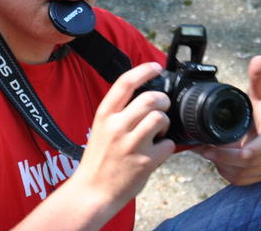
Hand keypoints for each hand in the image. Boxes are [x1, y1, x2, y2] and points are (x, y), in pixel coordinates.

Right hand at [71, 62, 175, 210]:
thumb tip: (144, 97)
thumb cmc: (98, 160)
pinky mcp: (145, 162)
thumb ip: (119, 112)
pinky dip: (167, 146)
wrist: (92, 192)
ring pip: (161, 118)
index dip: (144, 70)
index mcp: (105, 115)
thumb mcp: (101, 128)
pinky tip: (158, 150)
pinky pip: (168, 144)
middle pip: (150, 98)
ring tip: (158, 131)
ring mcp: (131, 144)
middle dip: (162, 99)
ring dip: (165, 122)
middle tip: (163, 106)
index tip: (156, 67)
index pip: (125, 82)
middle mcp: (117, 126)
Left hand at [195, 55, 260, 185]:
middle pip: (248, 164)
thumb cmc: (260, 109)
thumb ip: (258, 77)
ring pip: (243, 175)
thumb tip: (260, 58)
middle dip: (224, 157)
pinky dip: (228, 173)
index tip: (218, 146)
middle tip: (204, 148)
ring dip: (224, 165)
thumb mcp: (259, 93)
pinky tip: (220, 162)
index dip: (241, 151)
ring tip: (210, 152)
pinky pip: (242, 182)